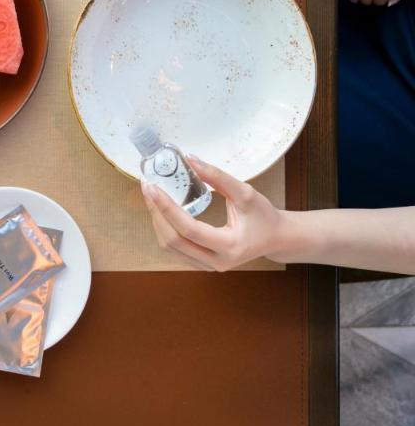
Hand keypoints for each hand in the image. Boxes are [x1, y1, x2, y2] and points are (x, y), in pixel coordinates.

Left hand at [141, 156, 294, 270]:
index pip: (189, 229)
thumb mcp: (246, 193)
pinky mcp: (202, 263)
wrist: (276, 238)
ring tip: (152, 197)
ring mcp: (208, 266)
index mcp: (230, 247)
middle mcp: (216, 262)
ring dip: (157, 221)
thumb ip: (218, 177)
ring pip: (171, 247)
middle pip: (174, 241)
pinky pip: (175, 248)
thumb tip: (190, 159)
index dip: (167, 208)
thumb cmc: (264, 216)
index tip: (153, 188)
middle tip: (148, 189)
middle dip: (156, 213)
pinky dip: (165, 228)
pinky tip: (162, 210)